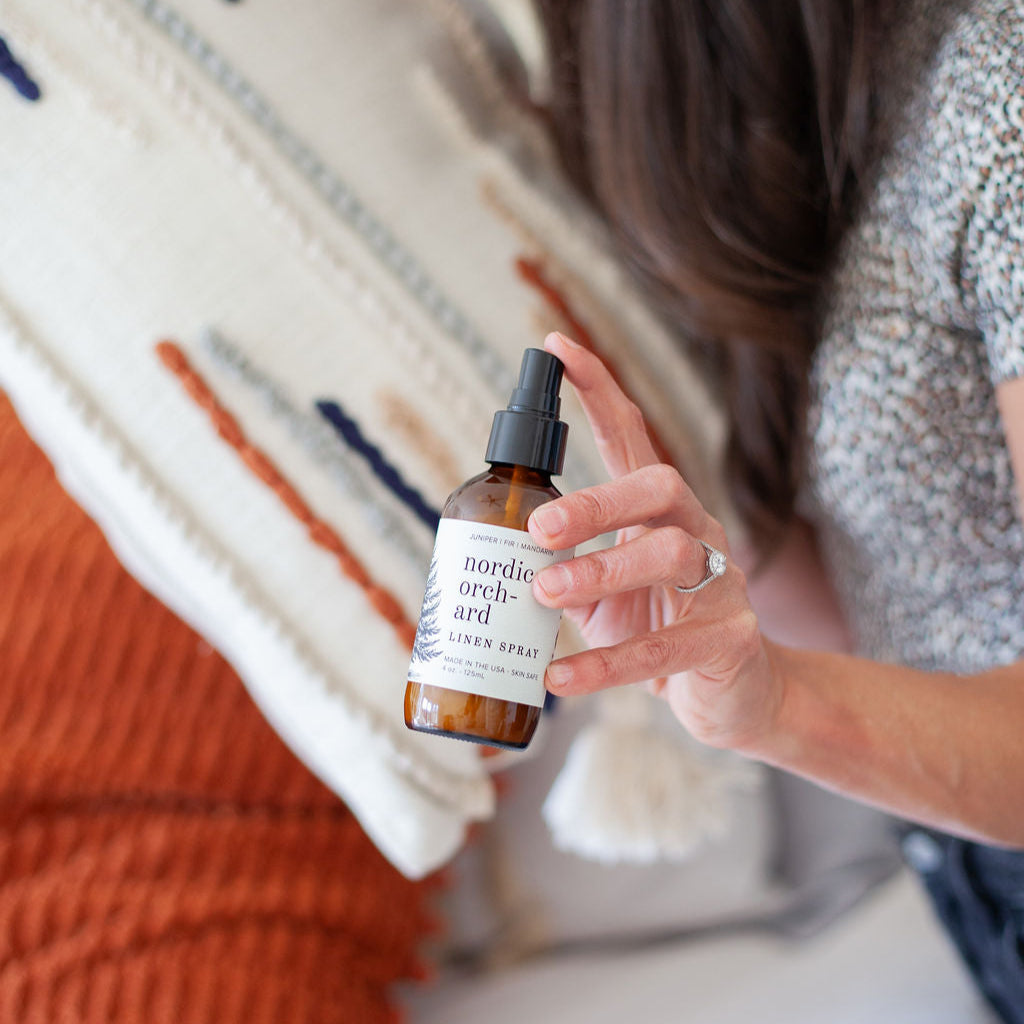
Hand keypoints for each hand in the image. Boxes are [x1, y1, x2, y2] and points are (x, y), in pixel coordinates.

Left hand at [528, 332, 782, 751]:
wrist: (731, 694)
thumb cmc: (656, 628)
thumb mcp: (603, 594)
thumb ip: (564, 567)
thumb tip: (495, 554)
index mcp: (661, 513)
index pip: (632, 438)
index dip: (598, 390)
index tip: (556, 350)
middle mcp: (697, 533)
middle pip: (660, 487)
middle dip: (597, 501)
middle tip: (539, 530)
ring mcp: (722, 584)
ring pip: (671, 556)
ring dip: (602, 572)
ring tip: (546, 594)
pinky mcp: (731, 641)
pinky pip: (667, 649)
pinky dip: (606, 665)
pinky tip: (559, 678)